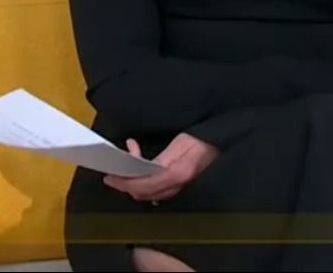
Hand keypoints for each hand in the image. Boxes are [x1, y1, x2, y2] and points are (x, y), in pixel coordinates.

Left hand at [104, 132, 218, 202]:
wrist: (223, 140)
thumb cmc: (204, 137)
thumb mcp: (181, 142)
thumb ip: (161, 159)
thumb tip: (141, 170)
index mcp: (179, 173)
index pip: (144, 186)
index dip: (124, 183)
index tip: (110, 177)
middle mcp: (179, 184)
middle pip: (144, 194)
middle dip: (125, 185)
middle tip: (113, 172)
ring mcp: (180, 186)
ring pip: (149, 193)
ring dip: (133, 183)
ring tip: (125, 165)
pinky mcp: (180, 184)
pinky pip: (156, 189)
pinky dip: (143, 181)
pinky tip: (141, 168)